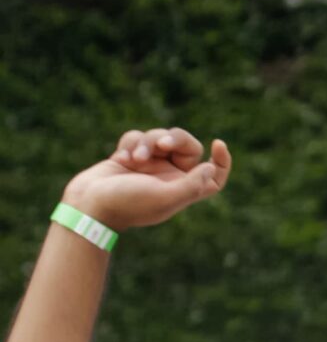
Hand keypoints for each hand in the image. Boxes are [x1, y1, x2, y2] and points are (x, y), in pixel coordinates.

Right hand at [59, 129, 232, 233]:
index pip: (214, 176)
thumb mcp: (164, 197)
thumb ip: (191, 185)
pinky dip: (130, 143)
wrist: (89, 204)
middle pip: (187, 146)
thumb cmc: (127, 204)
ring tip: (134, 158)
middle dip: (174, 138)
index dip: (222, 162)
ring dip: (147, 142)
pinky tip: (121, 158)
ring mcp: (150, 166)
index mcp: (184, 189)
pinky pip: (138, 137)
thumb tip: (210, 168)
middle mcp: (170, 177)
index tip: (218, 144)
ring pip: (160, 137)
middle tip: (162, 143)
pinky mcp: (131, 156)